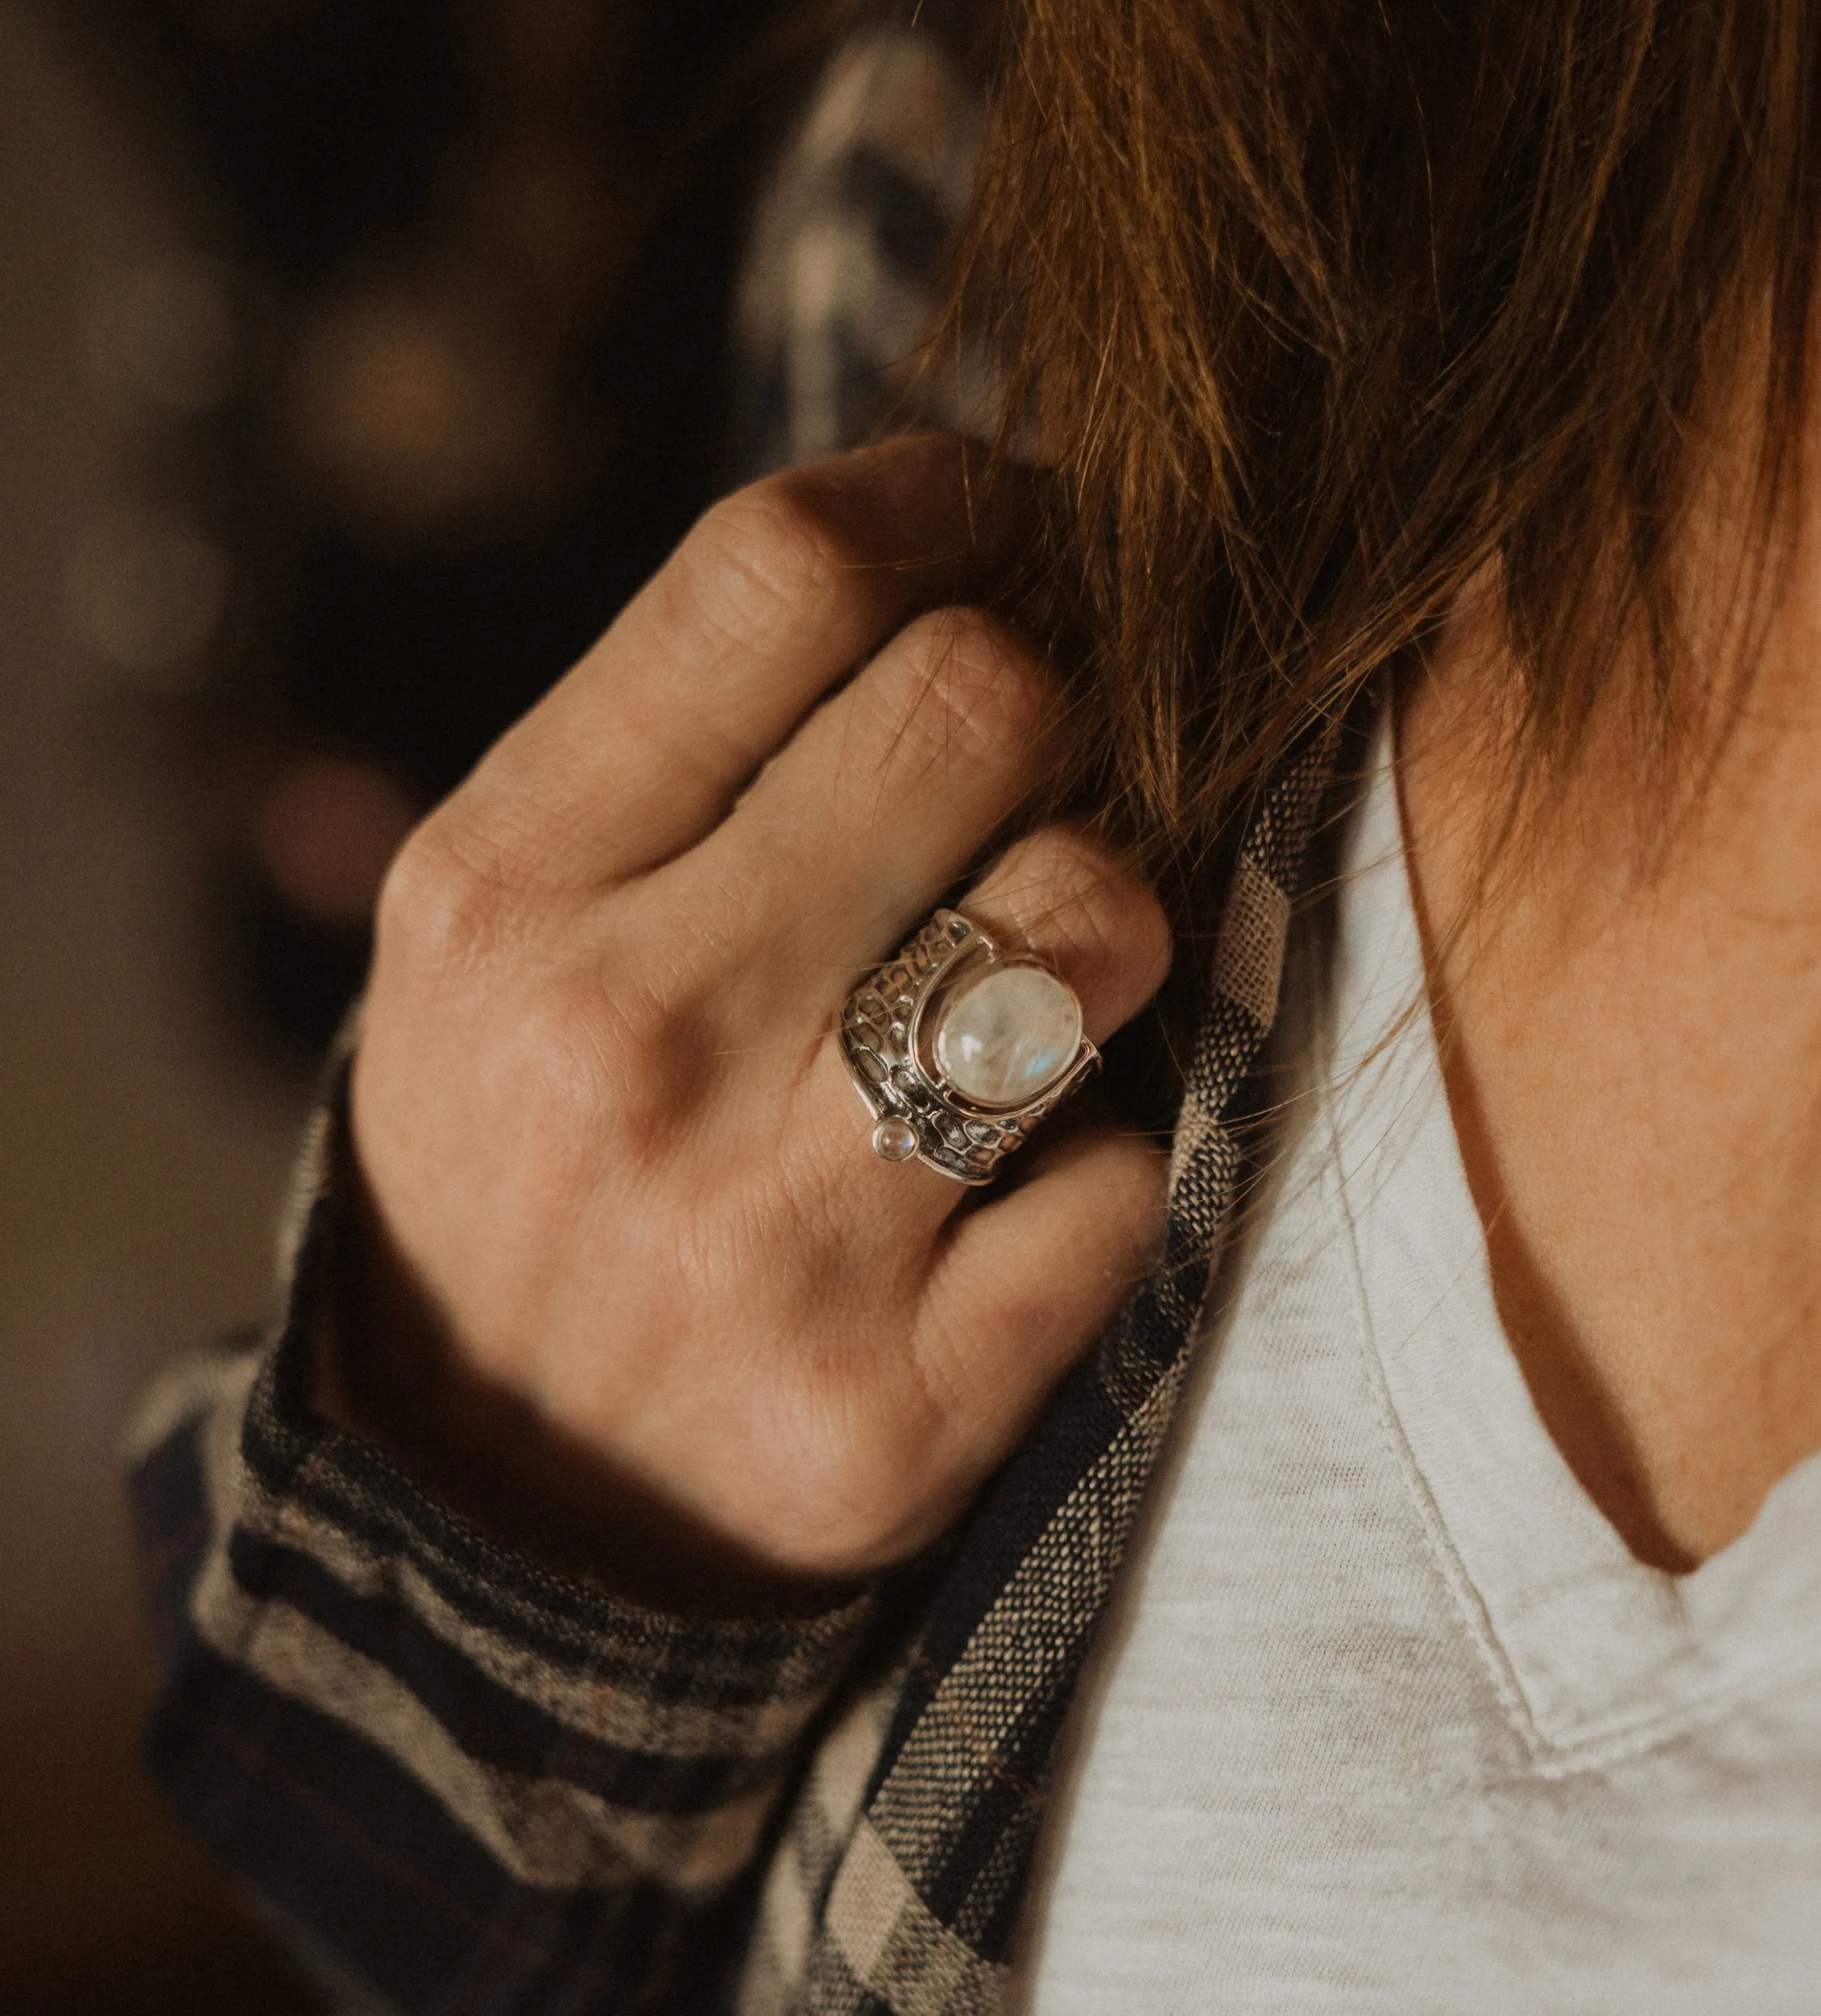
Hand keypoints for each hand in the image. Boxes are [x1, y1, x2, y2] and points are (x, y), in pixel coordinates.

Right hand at [336, 437, 1171, 1603]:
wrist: (490, 1518)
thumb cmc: (526, 1166)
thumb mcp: (495, 938)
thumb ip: (679, 745)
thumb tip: (959, 529)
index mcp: (502, 895)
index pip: (783, 571)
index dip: (950, 497)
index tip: (1006, 521)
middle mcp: (631, 1045)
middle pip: (979, 703)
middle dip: (1048, 704)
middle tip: (1031, 773)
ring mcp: (777, 1235)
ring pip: (1095, 922)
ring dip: (1106, 925)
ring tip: (1031, 985)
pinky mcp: (910, 1400)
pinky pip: (1135, 1174)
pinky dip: (1107, 1165)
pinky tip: (1017, 1190)